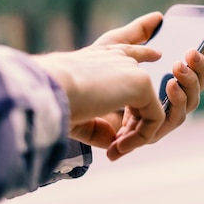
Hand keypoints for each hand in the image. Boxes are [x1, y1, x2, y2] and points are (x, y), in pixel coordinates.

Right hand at [31, 14, 166, 158]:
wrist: (46, 91)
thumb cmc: (52, 102)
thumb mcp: (76, 115)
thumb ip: (98, 126)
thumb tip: (114, 142)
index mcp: (101, 56)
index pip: (128, 51)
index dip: (144, 53)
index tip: (157, 54)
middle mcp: (119, 58)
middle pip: (142, 89)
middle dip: (132, 126)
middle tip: (113, 151)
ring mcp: (132, 69)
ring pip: (148, 111)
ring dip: (134, 137)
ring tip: (113, 152)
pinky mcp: (142, 83)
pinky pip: (153, 119)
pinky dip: (139, 139)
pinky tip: (119, 148)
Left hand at [93, 12, 203, 159]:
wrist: (69, 96)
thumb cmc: (89, 74)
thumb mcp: (116, 46)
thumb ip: (138, 33)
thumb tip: (158, 17)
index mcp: (157, 77)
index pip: (189, 65)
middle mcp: (162, 98)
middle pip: (195, 86)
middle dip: (199, 69)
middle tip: (190, 54)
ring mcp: (158, 117)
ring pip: (190, 104)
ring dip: (190, 84)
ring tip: (179, 69)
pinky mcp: (149, 133)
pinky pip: (172, 121)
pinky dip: (175, 102)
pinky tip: (170, 87)